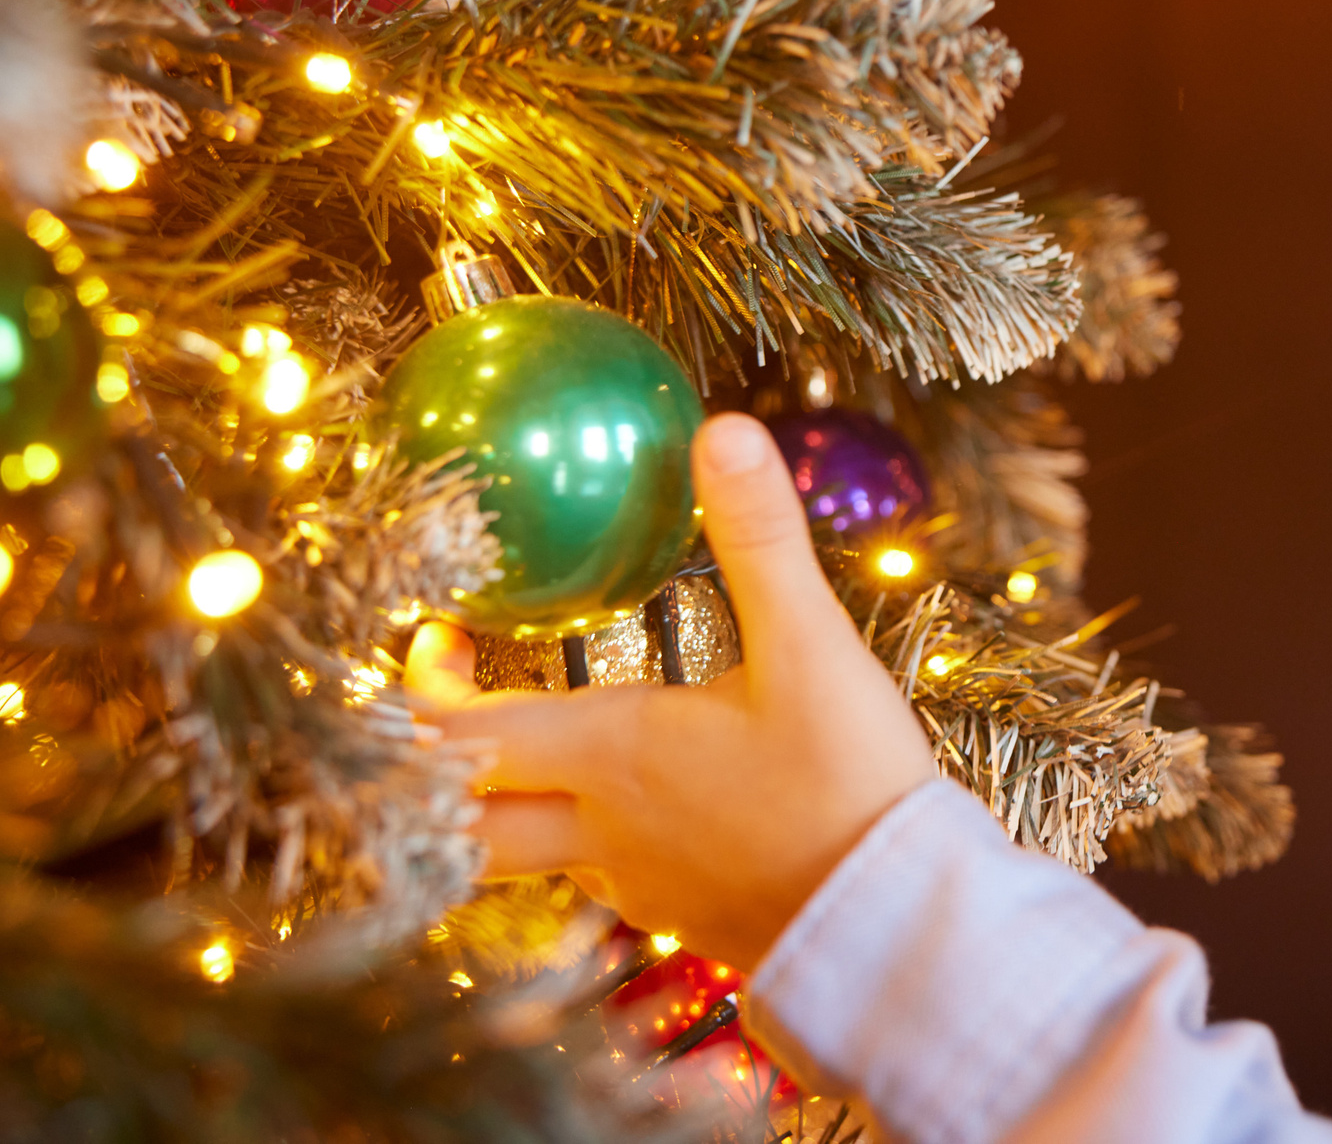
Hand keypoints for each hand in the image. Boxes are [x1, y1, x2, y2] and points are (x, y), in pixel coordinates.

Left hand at [405, 412, 937, 970]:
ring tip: (532, 746)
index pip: (458, 736)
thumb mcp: (811, 645)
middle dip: (432, 761)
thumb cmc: (848, 781)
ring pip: (519, 857)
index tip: (438, 636)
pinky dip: (576, 839)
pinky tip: (634, 806)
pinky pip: (594, 881)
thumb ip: (759, 539)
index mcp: (610, 756)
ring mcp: (636, 883)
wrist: (895, 918)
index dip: (419, 688)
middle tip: (455, 699)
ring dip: (499, 804)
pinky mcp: (681, 914)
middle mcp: (599, 829)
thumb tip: (722, 430)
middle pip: (459, 818)